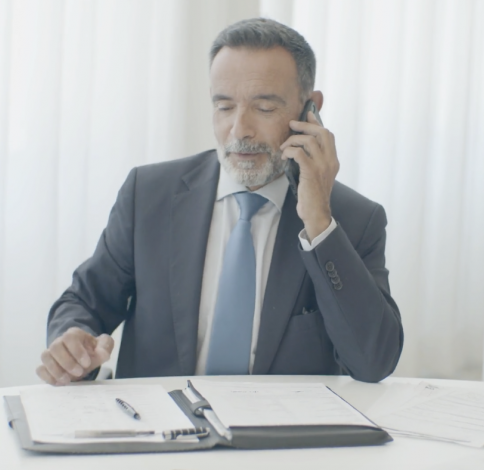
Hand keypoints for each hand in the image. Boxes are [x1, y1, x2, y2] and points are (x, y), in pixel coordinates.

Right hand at [36, 327, 113, 385]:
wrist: (82, 359)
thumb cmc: (92, 352)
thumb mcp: (103, 347)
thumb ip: (106, 346)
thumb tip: (103, 353)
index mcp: (74, 334)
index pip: (70, 337)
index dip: (77, 351)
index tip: (87, 363)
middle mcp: (59, 342)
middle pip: (56, 347)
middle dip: (67, 362)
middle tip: (79, 372)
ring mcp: (50, 353)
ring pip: (45, 357)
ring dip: (56, 370)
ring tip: (68, 380)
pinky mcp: (45, 365)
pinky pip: (40, 369)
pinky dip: (47, 377)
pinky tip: (59, 383)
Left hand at [280, 111, 338, 241]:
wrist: (316, 212)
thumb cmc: (313, 195)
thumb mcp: (318, 175)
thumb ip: (315, 161)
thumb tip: (301, 147)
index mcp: (333, 160)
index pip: (328, 135)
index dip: (317, 123)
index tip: (307, 114)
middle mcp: (330, 161)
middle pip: (321, 133)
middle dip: (305, 125)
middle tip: (292, 124)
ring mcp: (322, 166)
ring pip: (309, 141)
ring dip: (293, 140)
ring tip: (284, 146)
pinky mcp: (311, 172)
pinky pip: (299, 153)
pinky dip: (290, 151)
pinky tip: (284, 155)